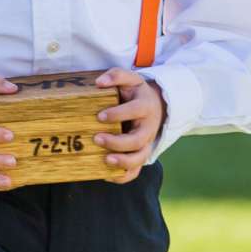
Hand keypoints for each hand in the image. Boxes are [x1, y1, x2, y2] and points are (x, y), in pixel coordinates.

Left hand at [92, 68, 165, 183]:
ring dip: (122, 162)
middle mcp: (148, 128)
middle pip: (137, 140)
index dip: (119, 114)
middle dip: (117, 142)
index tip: (100, 116)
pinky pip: (134, 172)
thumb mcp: (130, 79)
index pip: (135, 111)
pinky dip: (122, 176)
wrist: (154, 107)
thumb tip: (99, 82)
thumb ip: (116, 75)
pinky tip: (106, 174)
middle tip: (96, 138)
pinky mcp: (140, 155)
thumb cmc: (135, 94)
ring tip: (105, 160)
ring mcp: (145, 144)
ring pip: (139, 158)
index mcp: (145, 107)